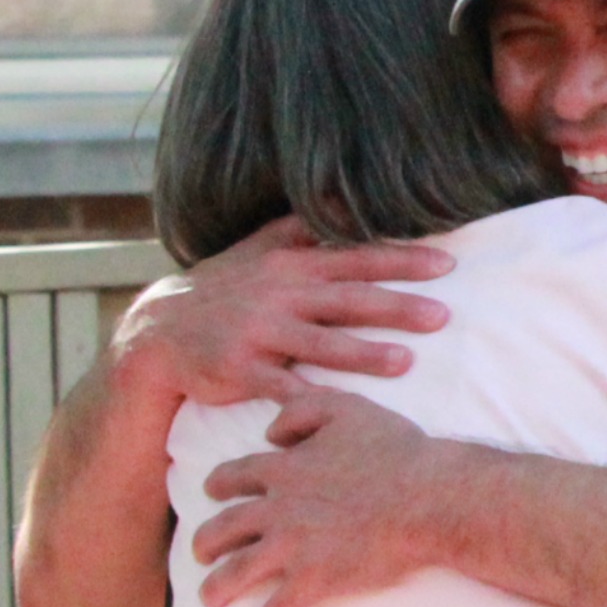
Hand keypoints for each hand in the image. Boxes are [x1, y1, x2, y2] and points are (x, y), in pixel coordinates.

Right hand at [114, 215, 456, 405]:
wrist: (160, 330)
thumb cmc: (225, 288)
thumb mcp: (259, 247)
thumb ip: (304, 226)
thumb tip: (346, 196)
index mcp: (292, 266)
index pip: (356, 259)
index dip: (401, 261)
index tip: (446, 266)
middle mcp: (280, 295)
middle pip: (347, 300)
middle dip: (396, 306)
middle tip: (444, 316)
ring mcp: (259, 333)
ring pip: (319, 343)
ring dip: (364, 353)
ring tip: (406, 362)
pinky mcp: (240, 370)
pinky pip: (279, 387)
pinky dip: (305, 399)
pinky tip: (338, 410)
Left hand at [191, 386, 467, 606]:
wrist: (428, 498)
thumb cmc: (396, 450)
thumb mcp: (345, 407)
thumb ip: (299, 410)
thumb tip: (270, 431)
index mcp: (284, 469)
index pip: (233, 476)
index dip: (218, 484)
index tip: (211, 492)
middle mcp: (278, 510)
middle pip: (223, 529)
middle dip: (205, 543)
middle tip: (200, 552)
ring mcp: (293, 548)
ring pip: (237, 572)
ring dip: (217, 588)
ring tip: (209, 598)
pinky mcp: (315, 580)